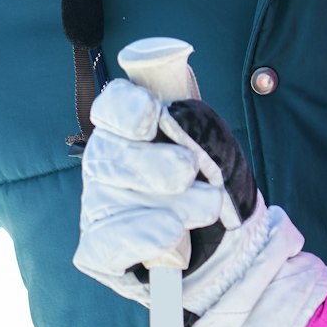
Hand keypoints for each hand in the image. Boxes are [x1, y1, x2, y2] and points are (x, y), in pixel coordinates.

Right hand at [73, 77, 326, 326]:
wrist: (229, 256)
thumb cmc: (214, 188)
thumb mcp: (215, 144)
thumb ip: (192, 115)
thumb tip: (169, 70)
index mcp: (130, 128)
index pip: (112, 107)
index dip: (126, 108)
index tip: (152, 115)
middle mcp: (106, 163)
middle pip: (110, 153)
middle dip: (156, 164)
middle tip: (190, 172)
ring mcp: (98, 207)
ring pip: (114, 197)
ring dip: (173, 205)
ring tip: (206, 211)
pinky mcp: (97, 252)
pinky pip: (108, 245)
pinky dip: (146, 241)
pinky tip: (173, 242)